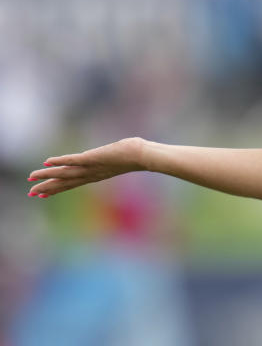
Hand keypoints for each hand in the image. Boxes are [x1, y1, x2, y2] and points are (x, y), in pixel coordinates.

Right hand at [26, 137, 147, 197]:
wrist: (145, 156)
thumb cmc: (138, 155)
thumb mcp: (121, 157)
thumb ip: (114, 158)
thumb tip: (119, 152)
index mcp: (97, 175)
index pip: (73, 184)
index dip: (57, 188)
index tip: (43, 195)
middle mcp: (92, 174)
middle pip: (65, 183)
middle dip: (47, 188)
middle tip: (30, 194)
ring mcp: (92, 166)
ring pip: (65, 173)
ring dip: (47, 175)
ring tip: (31, 179)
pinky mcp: (93, 157)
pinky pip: (73, 160)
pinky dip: (60, 161)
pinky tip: (47, 162)